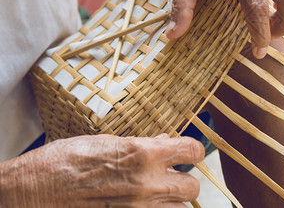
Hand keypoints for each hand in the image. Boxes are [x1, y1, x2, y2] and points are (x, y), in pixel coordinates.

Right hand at [0, 134, 204, 206]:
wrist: (33, 193)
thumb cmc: (64, 161)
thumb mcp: (105, 142)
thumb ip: (141, 144)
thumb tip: (165, 141)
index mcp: (143, 154)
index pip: (192, 151)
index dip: (193, 151)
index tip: (189, 153)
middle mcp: (147, 184)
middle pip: (193, 188)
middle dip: (185, 181)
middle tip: (171, 176)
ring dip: (172, 201)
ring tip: (156, 194)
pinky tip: (142, 204)